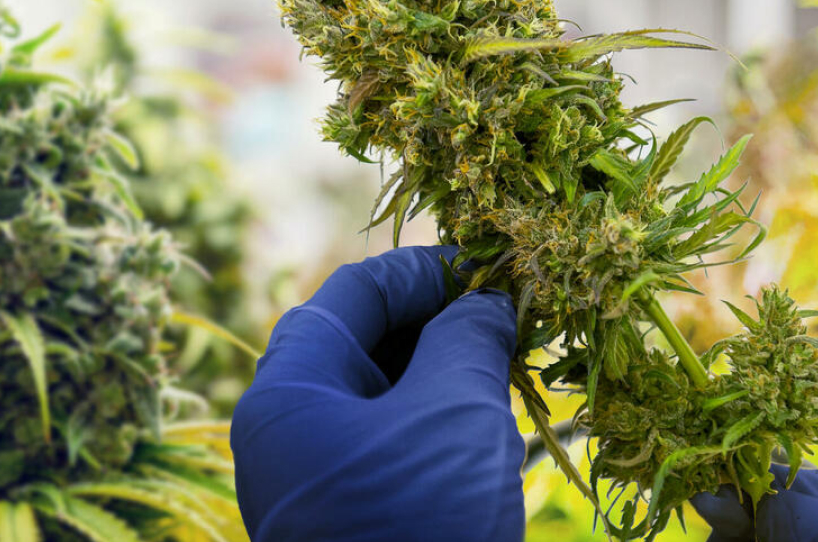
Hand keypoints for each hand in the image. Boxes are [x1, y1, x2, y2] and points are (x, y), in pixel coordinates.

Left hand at [230, 246, 524, 541]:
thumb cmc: (421, 523)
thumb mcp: (453, 413)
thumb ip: (468, 338)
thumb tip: (488, 303)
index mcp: (289, 394)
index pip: (353, 296)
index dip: (424, 271)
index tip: (487, 269)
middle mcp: (290, 431)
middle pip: (362, 343)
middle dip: (438, 321)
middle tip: (506, 314)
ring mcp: (318, 477)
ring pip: (383, 394)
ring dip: (444, 369)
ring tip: (508, 359)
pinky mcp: (351, 512)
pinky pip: (393, 441)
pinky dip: (439, 417)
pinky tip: (490, 413)